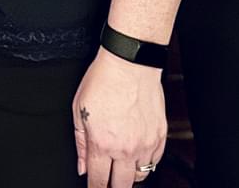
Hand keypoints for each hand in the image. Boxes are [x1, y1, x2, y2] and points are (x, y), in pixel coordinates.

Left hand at [72, 49, 166, 186]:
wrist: (130, 63)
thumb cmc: (104, 80)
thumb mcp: (79, 110)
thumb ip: (81, 143)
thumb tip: (82, 166)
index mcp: (102, 143)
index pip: (98, 181)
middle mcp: (125, 148)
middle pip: (121, 185)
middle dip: (112, 187)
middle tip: (108, 182)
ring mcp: (145, 143)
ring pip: (140, 176)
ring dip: (129, 176)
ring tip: (122, 168)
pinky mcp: (159, 135)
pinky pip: (155, 161)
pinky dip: (146, 163)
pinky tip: (137, 155)